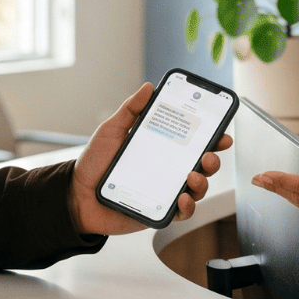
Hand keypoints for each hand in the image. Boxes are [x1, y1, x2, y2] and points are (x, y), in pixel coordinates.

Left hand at [68, 83, 232, 233]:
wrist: (77, 195)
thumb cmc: (95, 163)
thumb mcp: (111, 130)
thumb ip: (131, 110)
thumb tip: (148, 87)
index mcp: (161, 149)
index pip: (192, 142)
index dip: (212, 137)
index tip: (221, 131)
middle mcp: (168, 169)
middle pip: (202, 165)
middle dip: (213, 159)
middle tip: (209, 154)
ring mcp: (166, 191)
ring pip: (197, 188)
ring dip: (203, 181)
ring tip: (193, 175)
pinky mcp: (160, 211)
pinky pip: (182, 211)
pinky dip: (188, 206)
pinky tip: (182, 198)